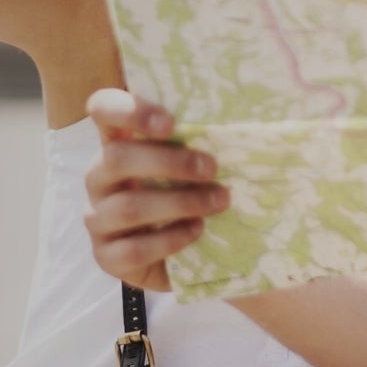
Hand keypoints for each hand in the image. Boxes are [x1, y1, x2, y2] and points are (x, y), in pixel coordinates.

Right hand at [82, 88, 228, 292]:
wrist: (189, 256)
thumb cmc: (192, 194)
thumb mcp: (194, 163)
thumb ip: (204, 137)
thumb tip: (269, 113)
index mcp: (118, 142)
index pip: (103, 109)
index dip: (129, 110)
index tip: (170, 123)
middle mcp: (100, 177)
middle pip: (116, 158)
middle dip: (169, 162)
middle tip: (212, 167)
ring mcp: (97, 218)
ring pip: (127, 206)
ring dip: (179, 202)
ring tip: (219, 202)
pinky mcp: (106, 257)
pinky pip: (132, 248)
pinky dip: (169, 239)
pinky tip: (197, 231)